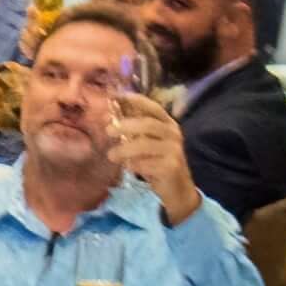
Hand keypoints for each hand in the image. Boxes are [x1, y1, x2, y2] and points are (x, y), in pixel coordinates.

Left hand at [107, 93, 197, 219]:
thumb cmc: (157, 162)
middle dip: (125, 125)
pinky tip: (128, 167)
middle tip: (108, 130)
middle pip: (148, 124)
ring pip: (145, 145)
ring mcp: (174, 150)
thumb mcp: (147, 143)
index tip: (116, 97)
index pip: (153, 107)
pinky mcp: (171, 167)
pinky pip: (146, 163)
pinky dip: (133, 165)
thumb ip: (133, 131)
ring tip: (111, 155)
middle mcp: (173, 134)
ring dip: (124, 149)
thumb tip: (108, 118)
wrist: (177, 188)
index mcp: (167, 124)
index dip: (136, 101)